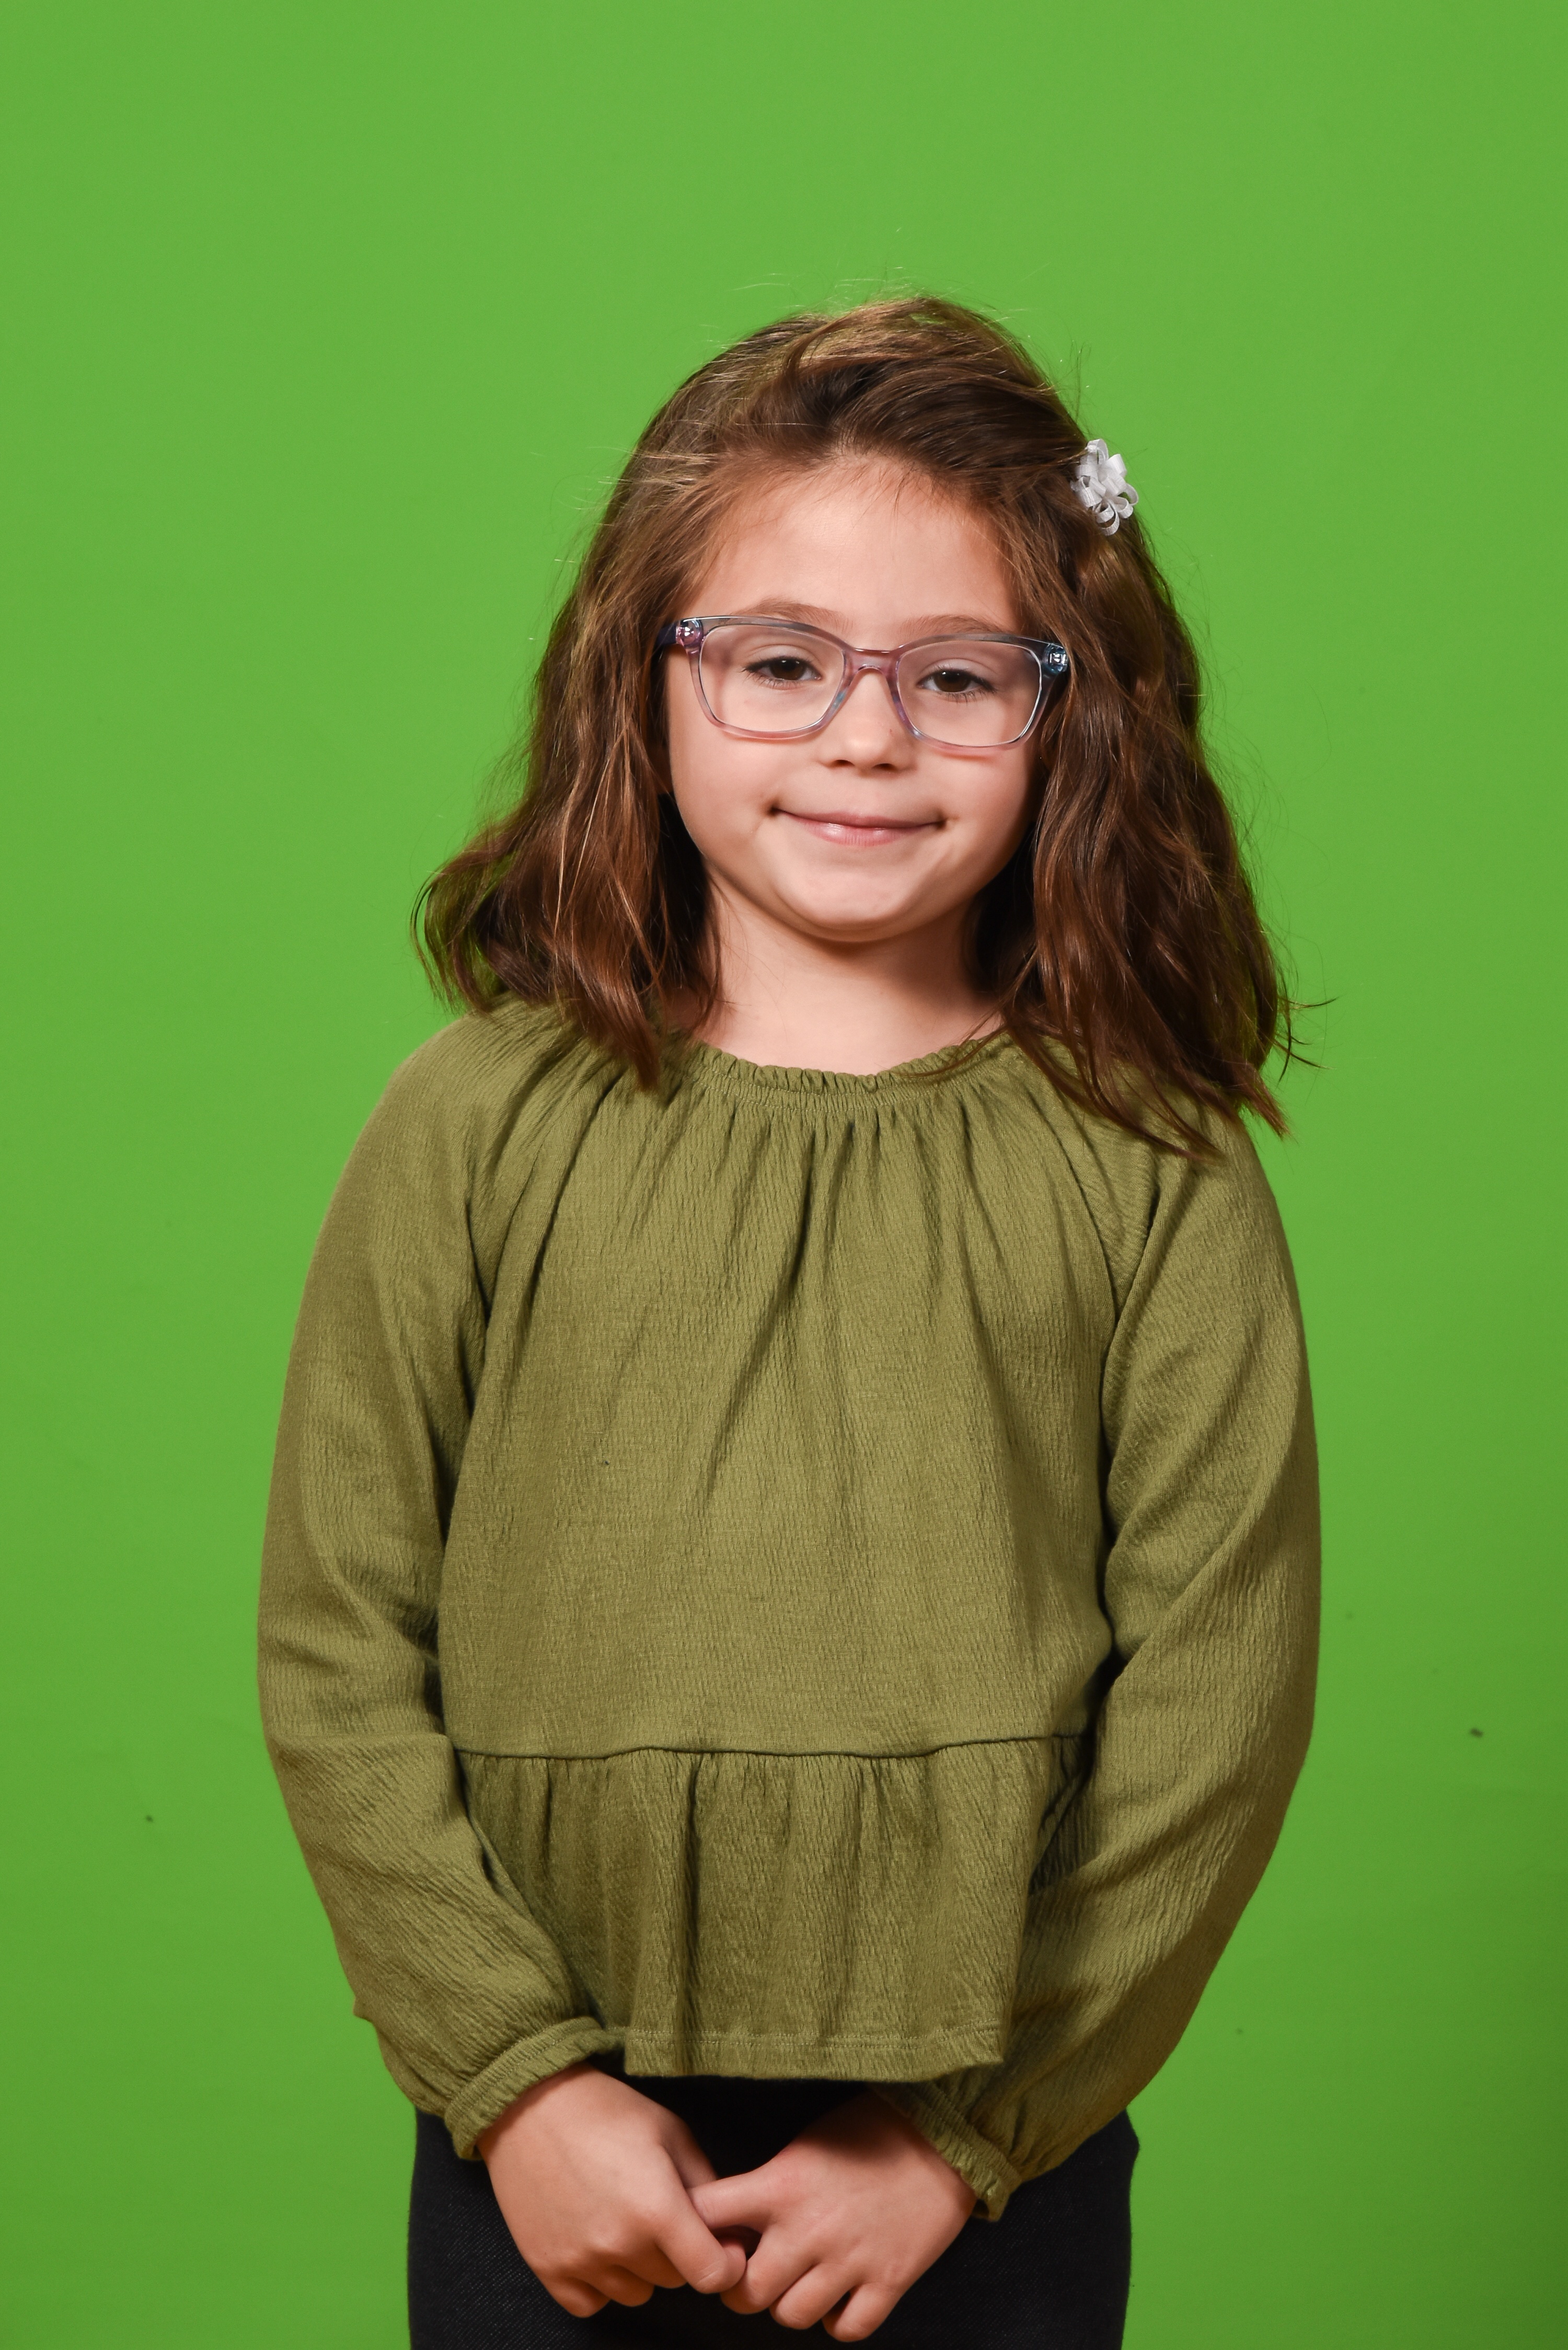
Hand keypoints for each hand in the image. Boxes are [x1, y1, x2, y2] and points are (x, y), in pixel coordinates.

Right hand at [478, 2063, 746, 2316]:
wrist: (530, 2106)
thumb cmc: (607, 2111)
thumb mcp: (670, 2131)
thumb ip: (706, 2182)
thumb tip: (729, 2226)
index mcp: (657, 2209)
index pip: (712, 2274)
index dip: (726, 2262)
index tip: (722, 2244)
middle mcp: (620, 2244)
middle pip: (673, 2279)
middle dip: (677, 2252)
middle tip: (660, 2212)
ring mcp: (580, 2261)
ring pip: (634, 2292)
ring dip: (638, 2267)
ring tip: (623, 2219)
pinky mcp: (548, 2269)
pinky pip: (591, 2303)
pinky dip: (599, 2282)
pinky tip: (596, 2242)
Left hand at [690, 2090, 976, 2338]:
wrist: (942, 2132)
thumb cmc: (867, 2131)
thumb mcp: (803, 2147)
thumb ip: (767, 2188)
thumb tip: (731, 2223)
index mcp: (779, 2186)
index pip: (705, 2219)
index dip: (693, 2234)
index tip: (703, 2238)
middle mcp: (808, 2229)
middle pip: (745, 2293)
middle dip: (742, 2288)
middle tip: (755, 2273)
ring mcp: (849, 2260)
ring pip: (791, 2316)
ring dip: (791, 2304)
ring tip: (803, 2281)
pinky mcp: (889, 2281)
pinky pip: (846, 2329)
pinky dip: (839, 2320)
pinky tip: (842, 2296)